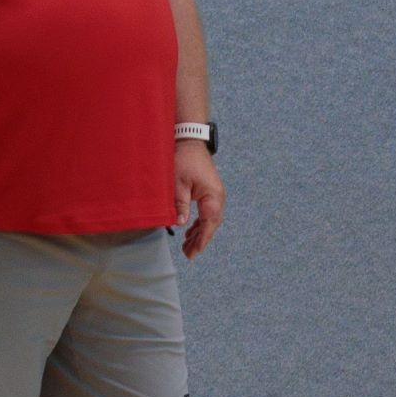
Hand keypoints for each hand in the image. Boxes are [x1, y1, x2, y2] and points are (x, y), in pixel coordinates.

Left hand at [174, 140, 225, 256]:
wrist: (191, 142)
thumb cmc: (184, 160)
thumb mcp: (177, 184)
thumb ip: (180, 205)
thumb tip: (180, 225)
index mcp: (213, 196)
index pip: (209, 223)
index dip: (202, 239)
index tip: (195, 252)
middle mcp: (218, 196)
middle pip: (212, 224)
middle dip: (201, 239)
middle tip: (188, 254)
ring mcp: (215, 194)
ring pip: (210, 219)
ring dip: (200, 232)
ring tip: (188, 246)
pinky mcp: (210, 192)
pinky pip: (207, 212)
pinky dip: (199, 223)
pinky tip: (191, 230)